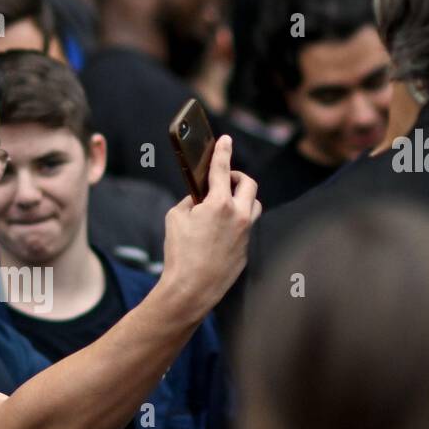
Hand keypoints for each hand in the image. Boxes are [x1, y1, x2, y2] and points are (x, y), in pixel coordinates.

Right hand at [158, 135, 259, 319]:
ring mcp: (246, 233)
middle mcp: (238, 215)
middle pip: (248, 184)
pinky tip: (221, 231)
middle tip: (225, 179)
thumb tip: (199, 198)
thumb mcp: (175, 218)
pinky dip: (236, 222)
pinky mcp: (246, 250)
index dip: (223, 151)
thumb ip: (191, 201)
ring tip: (226, 203)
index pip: (223, 168)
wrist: (191, 289)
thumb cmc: (179, 253)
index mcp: (219, 203)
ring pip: (253, 205)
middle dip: (237, 177)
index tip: (226, 140)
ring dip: (243, 198)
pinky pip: (246, 228)